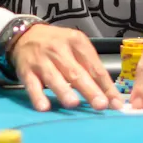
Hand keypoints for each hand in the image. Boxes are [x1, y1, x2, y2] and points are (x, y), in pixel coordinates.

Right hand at [9, 25, 123, 113]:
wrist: (26, 35)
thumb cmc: (58, 44)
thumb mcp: (76, 47)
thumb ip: (90, 67)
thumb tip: (109, 95)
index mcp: (76, 42)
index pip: (94, 66)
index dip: (106, 86)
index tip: (115, 103)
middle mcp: (59, 50)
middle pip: (76, 72)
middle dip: (89, 90)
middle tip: (100, 105)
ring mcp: (41, 60)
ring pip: (54, 77)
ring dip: (64, 91)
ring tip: (73, 104)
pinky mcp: (26, 71)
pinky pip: (32, 85)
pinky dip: (38, 96)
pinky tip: (44, 107)